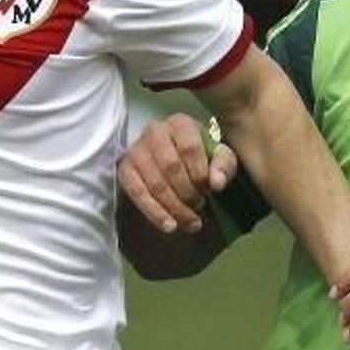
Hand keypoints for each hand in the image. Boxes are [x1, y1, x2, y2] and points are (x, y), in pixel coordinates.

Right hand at [117, 113, 239, 235]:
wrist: (174, 159)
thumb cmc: (199, 157)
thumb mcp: (219, 157)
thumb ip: (224, 167)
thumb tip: (216, 184)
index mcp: (180, 123)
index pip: (189, 148)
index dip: (200, 173)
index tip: (208, 190)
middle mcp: (154, 131)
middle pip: (171, 167)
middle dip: (187, 193)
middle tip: (199, 206)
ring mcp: (136, 150)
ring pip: (155, 183)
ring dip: (174, 207)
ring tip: (189, 221)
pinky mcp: (125, 169)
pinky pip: (137, 193)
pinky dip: (154, 213)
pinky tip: (169, 226)